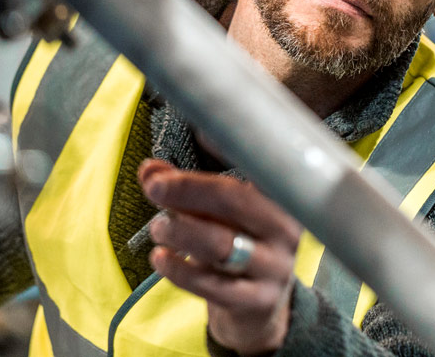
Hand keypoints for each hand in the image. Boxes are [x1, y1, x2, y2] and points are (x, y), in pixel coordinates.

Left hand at [139, 159, 301, 355]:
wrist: (260, 303)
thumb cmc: (238, 241)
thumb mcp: (217, 212)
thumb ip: (184, 187)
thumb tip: (149, 171)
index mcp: (281, 196)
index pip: (257, 164)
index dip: (226, 146)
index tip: (198, 132)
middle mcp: (285, 229)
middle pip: (236, 202)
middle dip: (188, 190)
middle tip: (154, 188)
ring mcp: (275, 267)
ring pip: (222, 244)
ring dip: (181, 231)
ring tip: (157, 227)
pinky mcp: (257, 301)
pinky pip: (213, 285)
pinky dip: (180, 270)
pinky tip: (160, 257)